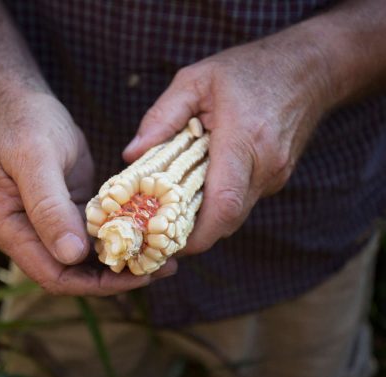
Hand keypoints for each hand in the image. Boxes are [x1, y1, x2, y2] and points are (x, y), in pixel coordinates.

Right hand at [0, 92, 175, 294]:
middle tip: (162, 269)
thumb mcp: (36, 160)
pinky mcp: (70, 213)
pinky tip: (148, 235)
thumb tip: (71, 256)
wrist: (26, 105)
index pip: (53, 274)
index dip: (95, 284)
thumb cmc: (26, 125)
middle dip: (116, 278)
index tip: (136, 275)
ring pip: (88, 260)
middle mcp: (29, 235)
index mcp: (10, 230)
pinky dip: (120, 239)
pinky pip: (96, 236)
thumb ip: (49, 207)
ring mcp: (51, 226)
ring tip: (164, 258)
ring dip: (124, 261)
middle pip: (74, 274)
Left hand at [124, 31, 332, 253]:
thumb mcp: (196, 80)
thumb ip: (162, 116)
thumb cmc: (249, 69)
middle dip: (193, 233)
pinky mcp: (277, 178)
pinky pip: (243, 200)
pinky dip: (219, 203)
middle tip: (158, 233)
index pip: (222, 203)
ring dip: (205, 218)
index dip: (196, 233)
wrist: (309, 69)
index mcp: (244, 139)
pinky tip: (200, 188)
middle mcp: (265, 165)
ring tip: (173, 211)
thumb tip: (131, 155)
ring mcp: (275, 175)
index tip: (166, 243)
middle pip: (227, 218)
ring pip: (235, 214)